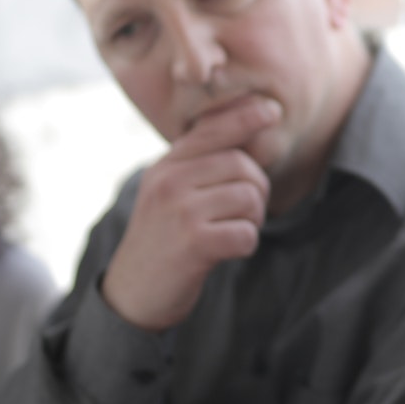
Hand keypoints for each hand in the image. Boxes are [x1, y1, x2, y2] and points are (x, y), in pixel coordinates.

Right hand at [103, 98, 279, 331]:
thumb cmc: (163, 241)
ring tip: (232, 232)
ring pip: (249, 198)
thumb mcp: (169, 194)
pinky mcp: (194, 243)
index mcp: (165, 167)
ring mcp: (180, 211)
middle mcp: (170, 182)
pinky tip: (227, 251)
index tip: (271, 109)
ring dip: (252, 220)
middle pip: (242, 165)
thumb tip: (247, 138)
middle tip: (246, 214)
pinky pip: (246, 233)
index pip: (211, 131)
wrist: (133, 294)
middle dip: (257, 190)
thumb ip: (198, 167)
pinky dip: (246, 244)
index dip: (245, 117)